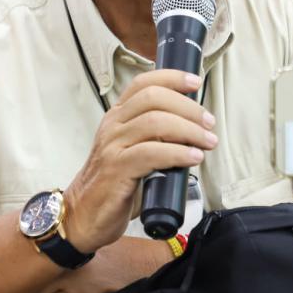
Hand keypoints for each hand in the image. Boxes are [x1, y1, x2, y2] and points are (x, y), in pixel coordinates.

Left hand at [20, 238, 171, 292]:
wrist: (147, 263)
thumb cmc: (119, 255)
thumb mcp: (87, 245)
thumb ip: (62, 251)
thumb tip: (33, 269)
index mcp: (63, 241)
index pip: (23, 259)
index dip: (18, 277)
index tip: (16, 284)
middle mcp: (62, 257)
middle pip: (23, 283)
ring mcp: (71, 276)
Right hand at [63, 70, 213, 253]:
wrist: (82, 215)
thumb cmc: (114, 184)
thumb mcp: (133, 151)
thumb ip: (156, 138)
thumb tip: (195, 133)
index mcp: (118, 116)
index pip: (143, 83)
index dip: (171, 77)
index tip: (195, 82)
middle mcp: (113, 125)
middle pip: (153, 98)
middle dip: (188, 107)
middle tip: (209, 123)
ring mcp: (113, 146)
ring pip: (155, 122)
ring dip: (189, 130)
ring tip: (207, 142)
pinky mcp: (117, 169)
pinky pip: (152, 153)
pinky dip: (178, 153)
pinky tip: (193, 158)